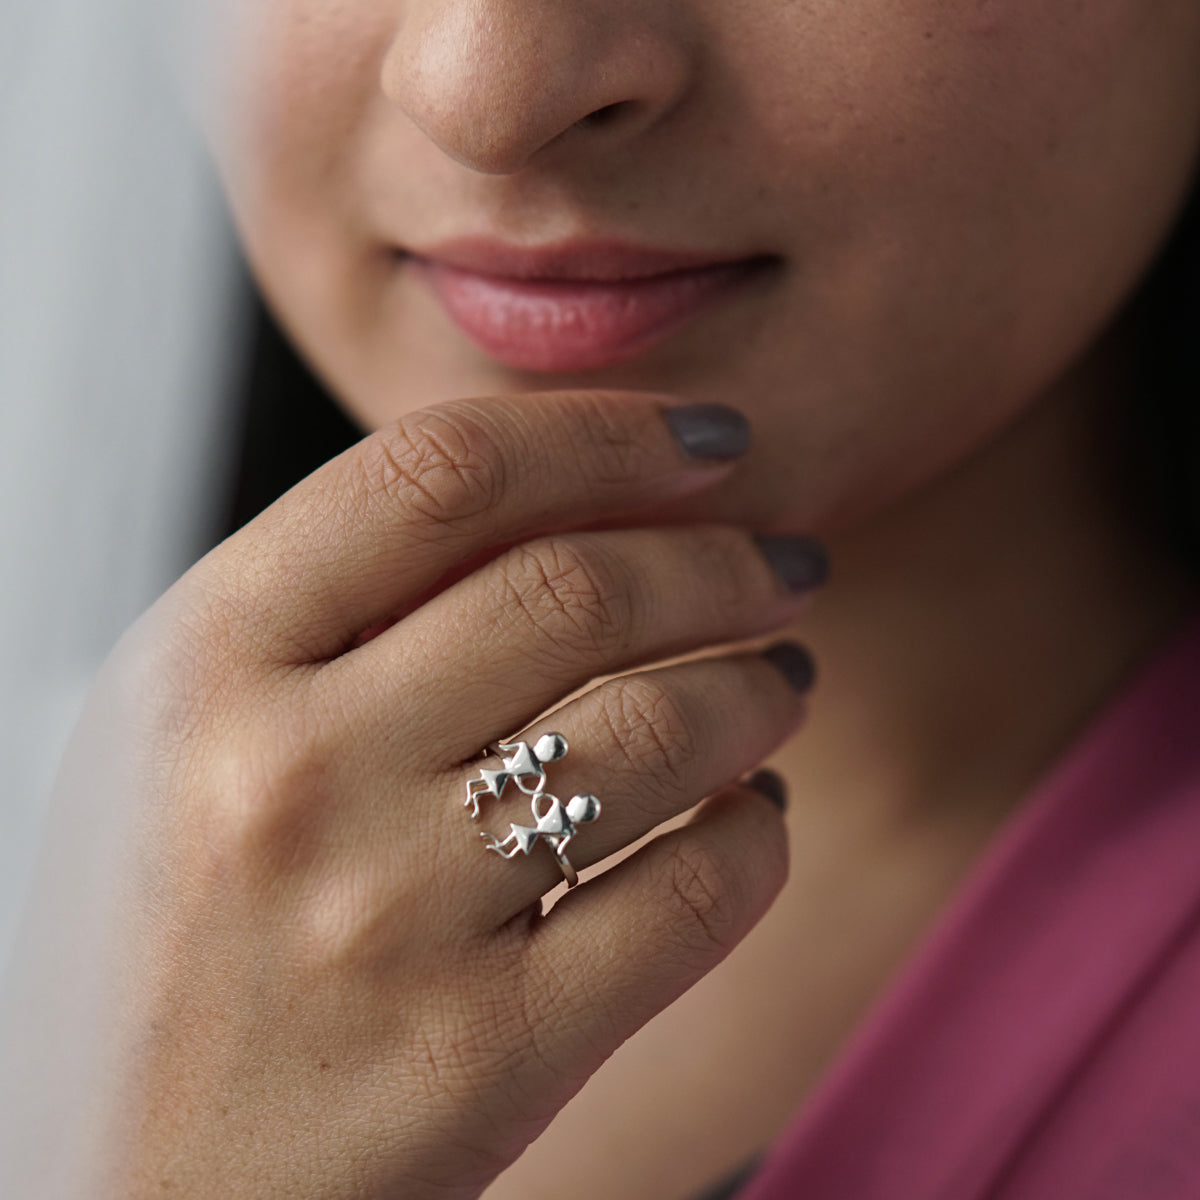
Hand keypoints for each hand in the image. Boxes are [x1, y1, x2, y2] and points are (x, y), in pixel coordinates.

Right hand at [77, 392, 821, 1196]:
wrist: (144, 1186)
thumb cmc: (170, 937)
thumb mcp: (190, 735)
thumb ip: (338, 609)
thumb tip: (560, 506)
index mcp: (204, 664)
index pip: (440, 473)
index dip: (607, 434)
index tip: (711, 441)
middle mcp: (289, 774)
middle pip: (576, 589)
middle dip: (724, 560)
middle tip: (783, 565)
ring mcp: (385, 919)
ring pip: (662, 734)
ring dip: (760, 687)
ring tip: (782, 679)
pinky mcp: (483, 1054)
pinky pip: (696, 894)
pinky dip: (761, 833)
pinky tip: (754, 812)